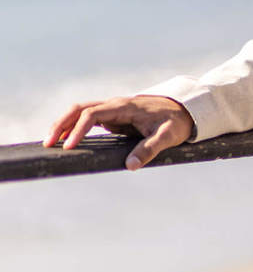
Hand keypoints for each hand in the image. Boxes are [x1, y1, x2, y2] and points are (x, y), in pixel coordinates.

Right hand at [44, 95, 194, 170]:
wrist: (185, 110)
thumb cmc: (176, 122)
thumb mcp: (167, 136)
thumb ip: (149, 149)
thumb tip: (130, 166)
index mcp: (126, 107)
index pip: (94, 114)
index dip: (79, 130)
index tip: (70, 147)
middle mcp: (116, 105)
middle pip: (81, 108)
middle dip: (62, 124)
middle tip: (47, 143)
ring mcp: (113, 109)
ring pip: (81, 111)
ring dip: (64, 124)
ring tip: (50, 143)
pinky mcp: (113, 116)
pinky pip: (88, 118)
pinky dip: (73, 126)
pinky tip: (65, 140)